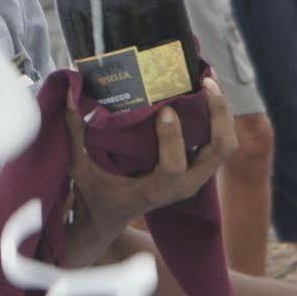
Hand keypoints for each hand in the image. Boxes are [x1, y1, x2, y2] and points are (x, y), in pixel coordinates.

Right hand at [64, 76, 235, 259]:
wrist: (111, 216)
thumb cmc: (95, 193)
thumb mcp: (80, 168)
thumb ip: (74, 134)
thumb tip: (70, 93)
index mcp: (157, 191)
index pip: (175, 167)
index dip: (174, 139)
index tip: (165, 109)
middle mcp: (184, 185)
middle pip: (220, 151)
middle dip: (219, 115)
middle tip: (205, 84)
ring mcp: (196, 176)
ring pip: (226, 144)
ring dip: (223, 111)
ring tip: (208, 79)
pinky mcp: (197, 165)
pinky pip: (218, 140)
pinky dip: (217, 115)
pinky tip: (204, 88)